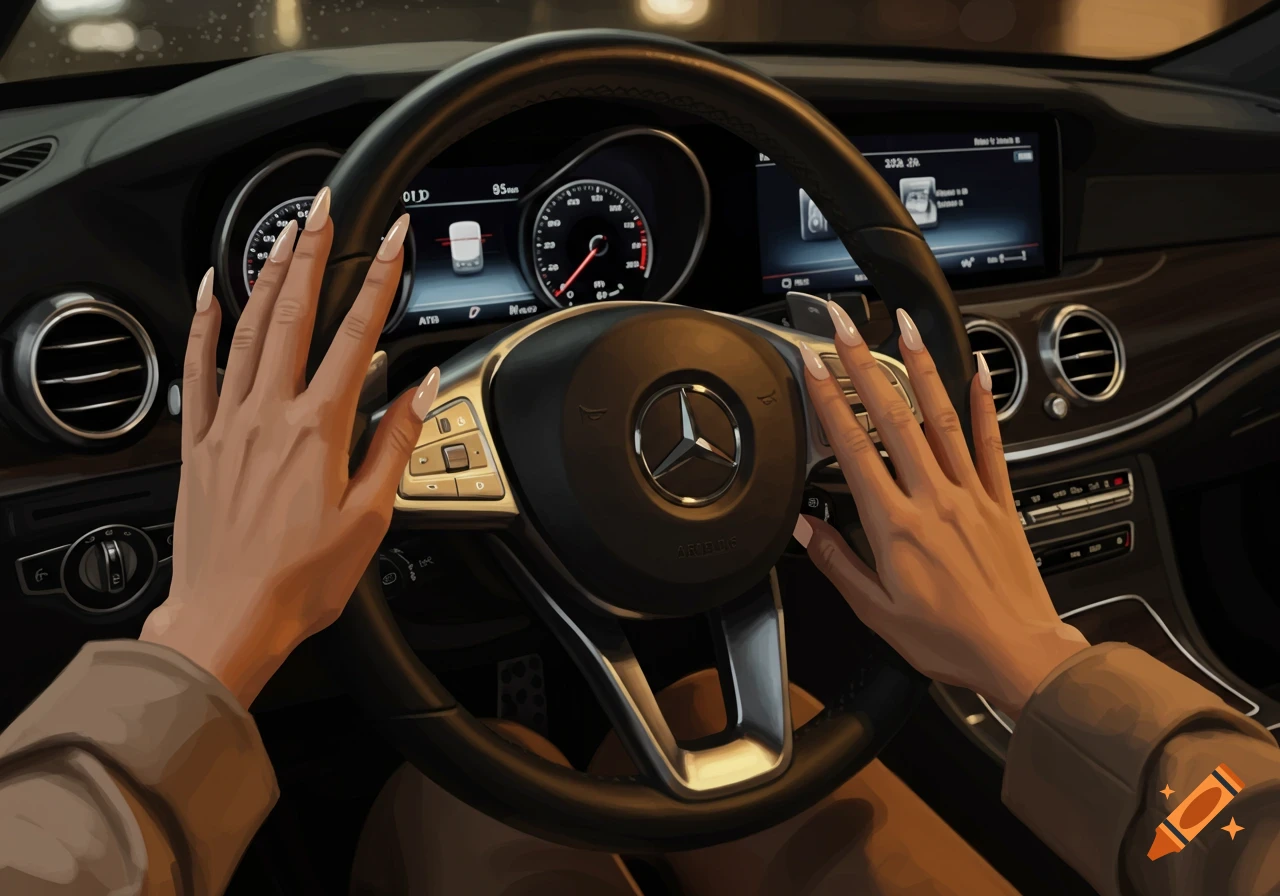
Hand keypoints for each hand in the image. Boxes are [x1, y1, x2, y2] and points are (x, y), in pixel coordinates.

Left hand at [140, 188, 439, 706]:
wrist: (229, 617)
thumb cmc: (301, 579)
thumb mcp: (370, 517)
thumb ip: (394, 444)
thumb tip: (419, 390)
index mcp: (319, 430)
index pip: (357, 335)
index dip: (381, 280)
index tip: (396, 240)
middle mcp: (270, 414)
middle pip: (295, 313)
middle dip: (315, 251)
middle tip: (327, 205)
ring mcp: (229, 423)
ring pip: (248, 328)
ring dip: (268, 273)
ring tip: (285, 230)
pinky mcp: (199, 441)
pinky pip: (200, 367)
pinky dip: (205, 323)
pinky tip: (213, 290)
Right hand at [794, 303, 1087, 717]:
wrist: (1020, 654)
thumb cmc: (950, 641)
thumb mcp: (876, 612)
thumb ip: (838, 562)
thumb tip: (806, 527)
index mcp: (896, 526)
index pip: (854, 449)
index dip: (829, 402)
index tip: (813, 368)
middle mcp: (934, 499)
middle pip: (893, 418)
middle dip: (864, 365)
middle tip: (846, 328)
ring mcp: (970, 495)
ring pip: (941, 418)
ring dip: (920, 368)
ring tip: (904, 327)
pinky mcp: (1000, 501)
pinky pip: (991, 444)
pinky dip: (984, 404)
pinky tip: (980, 371)